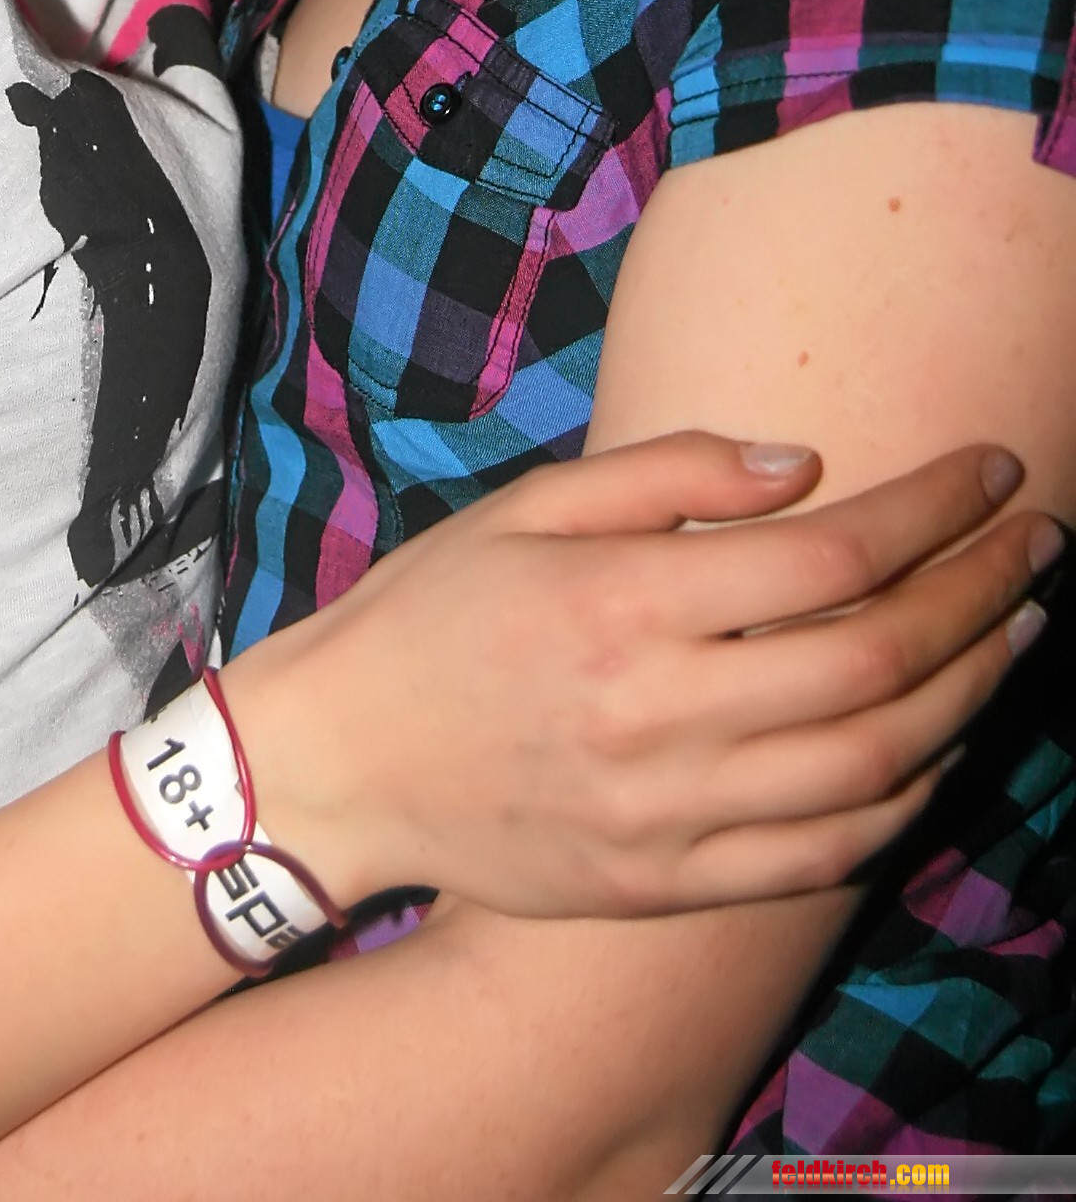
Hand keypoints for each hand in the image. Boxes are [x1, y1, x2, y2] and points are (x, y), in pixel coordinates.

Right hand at [234, 432, 1058, 919]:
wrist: (340, 763)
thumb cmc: (432, 613)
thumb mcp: (526, 506)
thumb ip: (665, 476)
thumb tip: (804, 464)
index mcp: (624, 604)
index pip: (832, 556)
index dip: (934, 510)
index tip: (992, 468)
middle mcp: (658, 714)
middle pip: (876, 659)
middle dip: (981, 592)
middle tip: (1035, 540)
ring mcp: (668, 813)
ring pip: (873, 764)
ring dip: (967, 695)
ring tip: (1012, 634)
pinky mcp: (667, 881)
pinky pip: (822, 854)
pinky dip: (902, 802)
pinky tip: (936, 748)